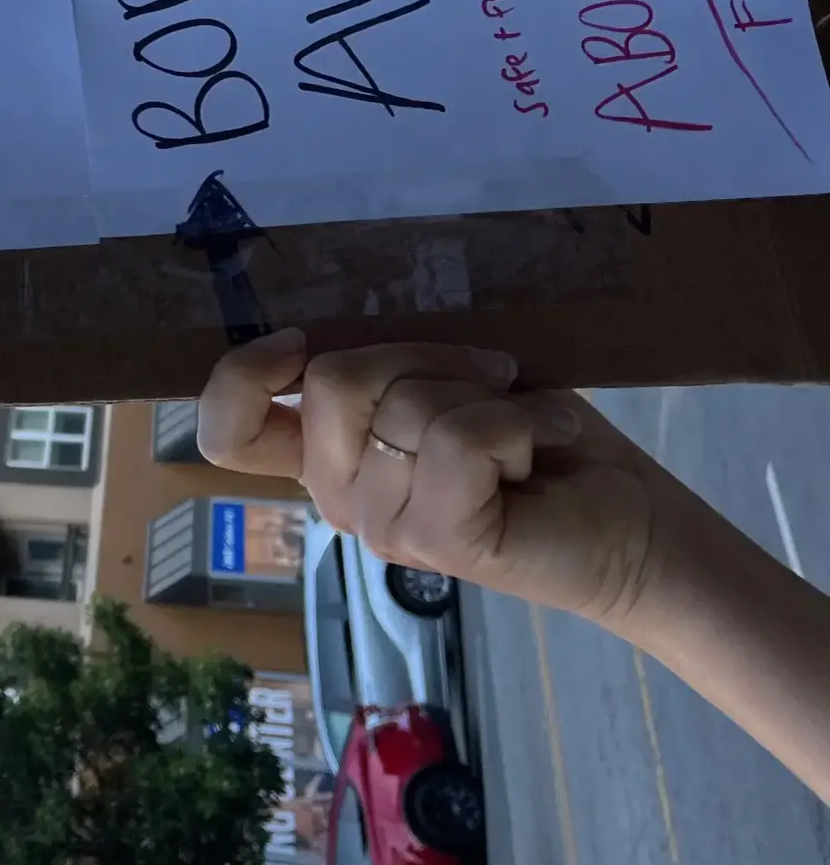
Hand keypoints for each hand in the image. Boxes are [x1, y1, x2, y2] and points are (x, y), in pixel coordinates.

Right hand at [197, 331, 703, 635]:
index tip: (297, 343)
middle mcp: (339, 496)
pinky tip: (542, 445)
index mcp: (328, 455)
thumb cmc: (542, 443)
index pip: (227, 430)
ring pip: (403, 404)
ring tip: (527, 425)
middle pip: (330, 382)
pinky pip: (456, 438)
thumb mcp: (449, 382)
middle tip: (488, 380)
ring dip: (485, 391)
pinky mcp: (437, 541)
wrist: (636, 523)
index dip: (240, 376)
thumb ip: (387, 366)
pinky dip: (517, 420)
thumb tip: (342, 323)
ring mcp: (382, 525)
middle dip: (423, 355)